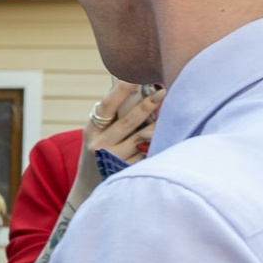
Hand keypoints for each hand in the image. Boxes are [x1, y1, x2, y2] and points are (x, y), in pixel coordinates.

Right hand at [73, 80, 163, 201]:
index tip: (136, 75)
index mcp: (91, 130)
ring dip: (159, 124)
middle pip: (128, 122)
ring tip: (174, 110)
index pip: (107, 106)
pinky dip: (157, 142)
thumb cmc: (99, 150)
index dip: (121, 89)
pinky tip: (169, 134)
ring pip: (142, 138)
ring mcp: (113, 160)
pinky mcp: (126, 171)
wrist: (89, 187)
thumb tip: (135, 86)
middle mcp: (99, 145)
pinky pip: (147, 153)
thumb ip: (111, 115)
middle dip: (148, 105)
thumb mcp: (96, 133)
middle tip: (164, 91)